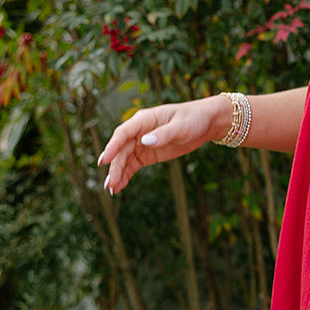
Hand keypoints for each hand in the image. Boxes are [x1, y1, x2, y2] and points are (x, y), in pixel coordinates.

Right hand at [97, 95, 228, 193]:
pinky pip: (133, 165)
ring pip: (125, 159)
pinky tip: (120, 187)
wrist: (205, 123)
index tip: (104, 160)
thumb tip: (145, 142)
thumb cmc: (193, 119)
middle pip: (122, 150)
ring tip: (112, 190)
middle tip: (110, 184)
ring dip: (118, 174)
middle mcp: (139, 131)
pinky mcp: (148, 154)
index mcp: (144, 119)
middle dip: (115, 167)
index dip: (113, 147)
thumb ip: (164, 134)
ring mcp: (142, 143)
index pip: (123, 133)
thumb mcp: (181, 127)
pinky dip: (126, 175)